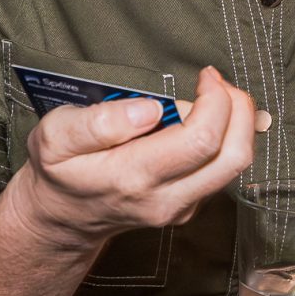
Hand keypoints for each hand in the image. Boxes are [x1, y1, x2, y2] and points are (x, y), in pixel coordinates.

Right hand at [5, 65, 257, 254]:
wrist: (62, 219)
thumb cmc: (59, 170)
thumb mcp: (55, 138)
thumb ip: (97, 123)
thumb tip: (150, 110)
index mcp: (134, 176)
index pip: (200, 140)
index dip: (215, 100)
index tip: (205, 76)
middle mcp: (165, 198)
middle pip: (233, 156)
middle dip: (239, 110)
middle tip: (218, 83)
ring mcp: (180, 208)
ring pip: (235, 165)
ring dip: (236, 124)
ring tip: (209, 98)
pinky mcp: (188, 208)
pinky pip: (223, 171)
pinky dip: (225, 139)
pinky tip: (199, 121)